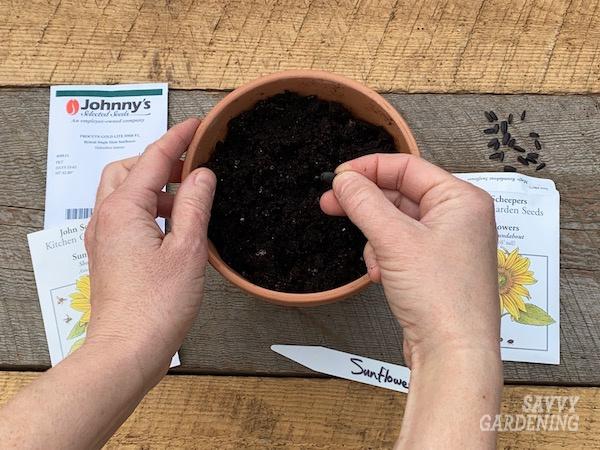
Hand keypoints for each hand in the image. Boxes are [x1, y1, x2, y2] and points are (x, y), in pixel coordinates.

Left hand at [84, 118, 215, 379]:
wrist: (127, 350)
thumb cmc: (157, 304)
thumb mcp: (187, 248)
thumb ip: (194, 204)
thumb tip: (201, 174)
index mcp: (124, 209)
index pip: (152, 159)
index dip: (177, 138)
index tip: (197, 125)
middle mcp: (106, 218)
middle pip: (127, 170)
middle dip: (158, 161)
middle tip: (192, 165)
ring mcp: (104, 237)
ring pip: (124, 193)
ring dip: (155, 187)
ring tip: (189, 199)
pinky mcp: (108, 255)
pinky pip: (126, 217)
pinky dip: (149, 209)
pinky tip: (174, 226)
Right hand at [320, 153, 499, 366]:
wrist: (453, 353)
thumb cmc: (443, 298)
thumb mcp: (394, 240)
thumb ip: (364, 203)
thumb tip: (344, 180)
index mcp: (462, 200)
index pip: (408, 167)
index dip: (369, 169)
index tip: (339, 177)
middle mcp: (460, 218)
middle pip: (401, 195)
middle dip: (366, 205)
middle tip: (332, 204)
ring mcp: (448, 244)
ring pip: (397, 224)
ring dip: (376, 239)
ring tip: (373, 260)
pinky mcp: (436, 267)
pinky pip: (401, 247)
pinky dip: (385, 257)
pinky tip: (381, 275)